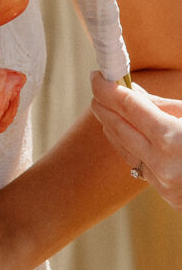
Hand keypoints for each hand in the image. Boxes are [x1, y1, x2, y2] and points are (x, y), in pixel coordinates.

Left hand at [91, 72, 181, 209]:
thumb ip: (159, 103)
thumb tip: (129, 90)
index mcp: (171, 138)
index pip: (126, 106)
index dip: (107, 88)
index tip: (97, 75)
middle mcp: (163, 163)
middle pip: (118, 126)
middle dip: (104, 103)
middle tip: (97, 86)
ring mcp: (163, 183)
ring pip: (123, 147)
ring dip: (110, 124)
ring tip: (104, 105)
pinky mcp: (166, 195)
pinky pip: (136, 164)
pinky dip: (125, 144)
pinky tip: (121, 131)